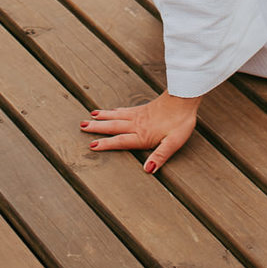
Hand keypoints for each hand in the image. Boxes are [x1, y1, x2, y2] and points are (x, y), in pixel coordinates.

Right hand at [80, 90, 200, 173]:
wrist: (184, 97)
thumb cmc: (181, 122)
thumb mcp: (174, 142)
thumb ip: (160, 156)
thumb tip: (147, 170)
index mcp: (142, 135)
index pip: (121, 141)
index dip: (106, 144)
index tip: (92, 146)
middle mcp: (137, 124)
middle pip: (114, 126)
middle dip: (97, 127)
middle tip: (81, 126)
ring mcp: (139, 115)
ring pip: (117, 116)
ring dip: (103, 117)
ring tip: (90, 117)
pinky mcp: (144, 108)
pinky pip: (125, 110)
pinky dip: (115, 111)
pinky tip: (112, 111)